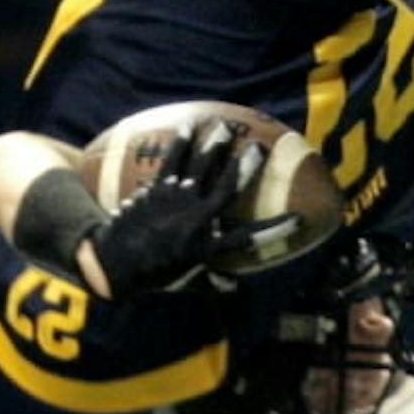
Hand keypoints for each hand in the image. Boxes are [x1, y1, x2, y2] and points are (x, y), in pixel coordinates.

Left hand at [89, 119, 263, 299]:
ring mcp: (177, 201)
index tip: (299, 218)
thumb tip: (234, 288)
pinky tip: (189, 125)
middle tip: (260, 146)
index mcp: (208, 247)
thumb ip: (212, 283)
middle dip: (245, 167)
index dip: (276, 229)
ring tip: (227, 126)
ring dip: (215, 146)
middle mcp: (197, 220)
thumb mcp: (186, 284)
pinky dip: (181, 143)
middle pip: (227, 189)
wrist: (114, 263)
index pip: (249, 238)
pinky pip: (171, 161)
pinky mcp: (157, 189)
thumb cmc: (153, 275)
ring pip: (201, 169)